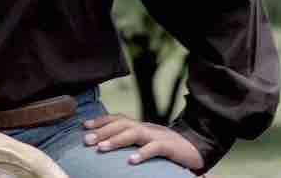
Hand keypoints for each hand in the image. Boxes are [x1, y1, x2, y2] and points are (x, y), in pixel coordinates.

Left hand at [82, 113, 204, 170]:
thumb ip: (131, 141)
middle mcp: (147, 128)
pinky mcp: (169, 146)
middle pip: (122, 123)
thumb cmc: (167, 149)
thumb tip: (106, 145)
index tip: (84, 126)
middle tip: (87, 141)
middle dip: (103, 131)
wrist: (196, 149)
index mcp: (140, 126)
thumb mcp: (146, 142)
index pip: (118, 118)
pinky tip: (131, 161)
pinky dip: (142, 153)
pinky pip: (155, 148)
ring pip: (135, 133)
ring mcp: (158, 135)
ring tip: (102, 148)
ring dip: (117, 140)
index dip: (101, 120)